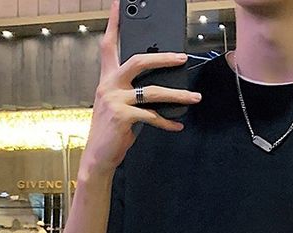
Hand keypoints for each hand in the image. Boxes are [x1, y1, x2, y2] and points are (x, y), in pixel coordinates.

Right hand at [80, 0, 202, 175]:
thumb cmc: (112, 130)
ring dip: (177, 95)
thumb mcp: (120, 106)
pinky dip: (168, 122)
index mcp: (107, 78)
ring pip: (153, 91)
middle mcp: (108, 85)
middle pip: (138, 60)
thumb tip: (162, 87)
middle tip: (182, 58)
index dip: (114, 22)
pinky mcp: (122, 117)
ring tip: (194, 98)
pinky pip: (152, 116)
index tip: (120, 3)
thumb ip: (134, 92)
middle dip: (163, 57)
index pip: (109, 44)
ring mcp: (114, 100)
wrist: (99, 156)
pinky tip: (178, 125)